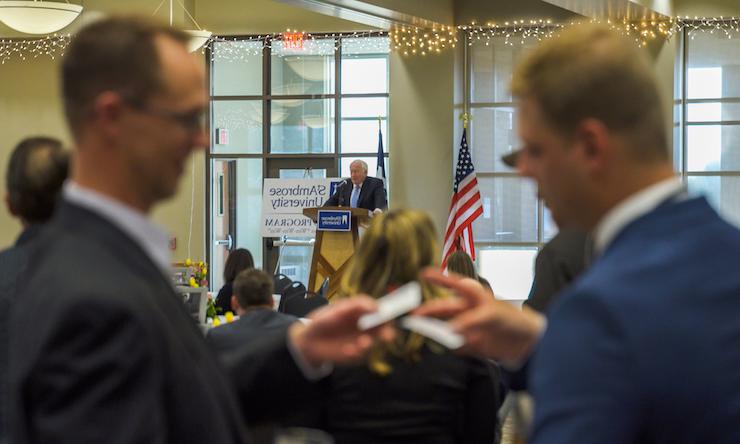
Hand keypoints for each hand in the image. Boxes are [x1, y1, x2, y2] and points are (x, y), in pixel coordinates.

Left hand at [289, 296, 394, 366]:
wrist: (308, 343)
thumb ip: (353, 307)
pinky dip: (356, 353)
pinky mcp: (356, 353)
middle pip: (382, 327)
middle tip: (387, 337)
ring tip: (359, 345)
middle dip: (387, 332)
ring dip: (370, 344)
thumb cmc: (322, 322)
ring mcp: (361, 339)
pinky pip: (362, 355)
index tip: (387, 314)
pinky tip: (346, 351)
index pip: (378, 308)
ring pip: (374, 341)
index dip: (386, 311)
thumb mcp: (334, 311)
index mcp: (360, 311)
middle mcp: (364, 324)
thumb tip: (374, 305)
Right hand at [416, 268, 544, 361]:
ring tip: (421, 332)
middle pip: (444, 308)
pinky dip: (447, 346)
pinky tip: (441, 346)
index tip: (423, 273)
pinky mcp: (472, 345)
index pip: (454, 284)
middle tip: (413, 315)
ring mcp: (469, 328)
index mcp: (475, 297)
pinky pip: (454, 345)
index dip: (440, 278)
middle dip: (428, 310)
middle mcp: (469, 310)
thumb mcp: (493, 315)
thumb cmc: (516, 320)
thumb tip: (450, 330)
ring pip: (445, 327)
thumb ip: (471, 321)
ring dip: (434, 329)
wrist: (531, 345)